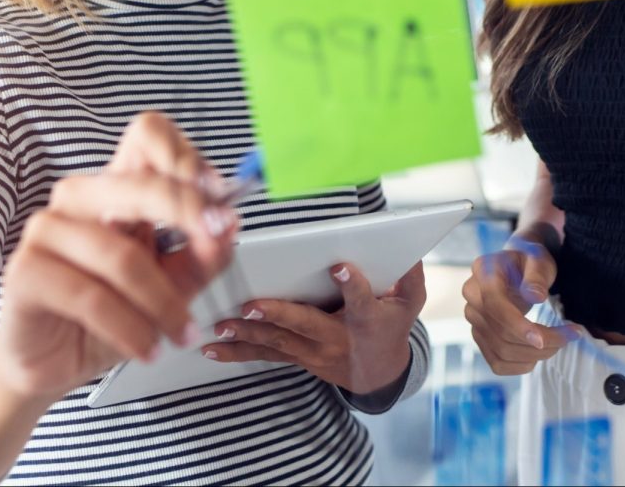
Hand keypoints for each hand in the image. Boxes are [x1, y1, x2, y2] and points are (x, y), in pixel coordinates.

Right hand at [0, 111, 236, 399]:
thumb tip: (229, 224)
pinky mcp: (25, 270)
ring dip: (163, 302)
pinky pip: (90, 297)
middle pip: (138, 181)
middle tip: (217, 238)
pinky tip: (147, 347)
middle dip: (186, 209)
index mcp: (120, 185)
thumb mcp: (175, 282)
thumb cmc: (116, 311)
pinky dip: (130, 329)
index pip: (150, 136)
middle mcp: (82, 196)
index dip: (186, 157)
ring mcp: (48, 228)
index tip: (220, 194)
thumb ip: (204, 253)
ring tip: (182, 332)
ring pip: (121, 255)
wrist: (57, 362)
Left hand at [202, 261, 425, 394]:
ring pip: (278, 343)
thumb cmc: (392, 326)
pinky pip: (265, 355)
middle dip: (277, 315)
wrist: (379, 375)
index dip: (353, 285)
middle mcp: (336, 338)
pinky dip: (238, 352)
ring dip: (247, 335)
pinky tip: (212, 349)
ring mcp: (313, 353)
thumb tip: (409, 248)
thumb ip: (411, 275)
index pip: (361, 301)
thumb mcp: (411, 302)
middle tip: (250, 306)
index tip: (340, 266)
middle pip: (305, 325)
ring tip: (221, 326)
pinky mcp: (297, 357)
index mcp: (366, 320)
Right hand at [461, 233, 569, 374]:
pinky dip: (521, 366)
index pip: (495, 305)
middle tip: (568, 336)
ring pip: (501, 351)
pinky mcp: (480, 335)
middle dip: (538, 343)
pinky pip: (497, 362)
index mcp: (483, 272)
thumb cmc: (529, 261)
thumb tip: (535, 297)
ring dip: (534, 356)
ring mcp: (474, 318)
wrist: (516, 267)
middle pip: (501, 333)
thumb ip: (537, 276)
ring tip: (558, 343)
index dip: (518, 326)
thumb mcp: (538, 260)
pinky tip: (538, 354)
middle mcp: (472, 296)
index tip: (543, 340)